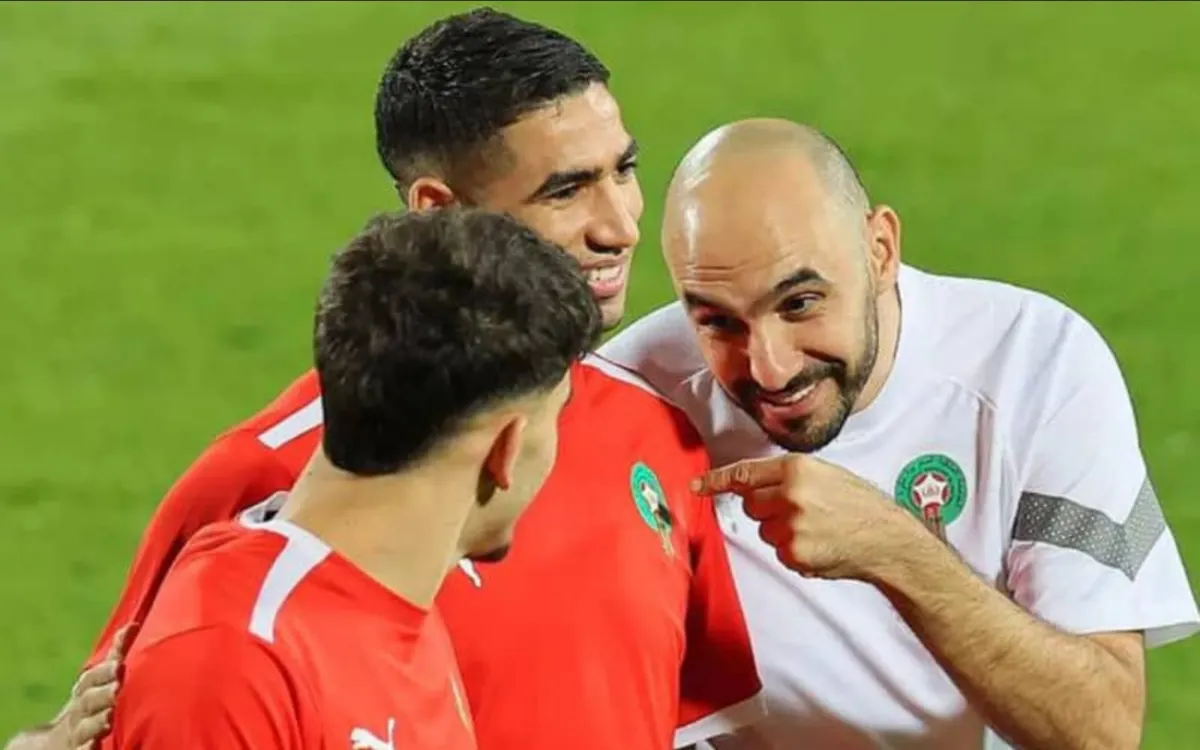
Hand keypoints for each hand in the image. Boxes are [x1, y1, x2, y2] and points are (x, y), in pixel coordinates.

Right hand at [56, 624, 136, 749]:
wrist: (55, 744)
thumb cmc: (88, 706)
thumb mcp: (98, 682)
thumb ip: (115, 655)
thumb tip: (133, 625)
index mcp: (84, 692)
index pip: (90, 679)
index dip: (102, 672)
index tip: (118, 665)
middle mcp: (78, 711)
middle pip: (87, 701)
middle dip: (101, 694)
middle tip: (116, 689)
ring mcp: (75, 734)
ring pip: (83, 728)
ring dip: (95, 722)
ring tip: (108, 718)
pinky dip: (85, 749)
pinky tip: (93, 745)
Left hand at [693, 453, 926, 580]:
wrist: (887, 539)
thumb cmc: (859, 504)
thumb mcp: (824, 474)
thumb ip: (788, 476)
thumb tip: (751, 484)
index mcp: (796, 468)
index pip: (745, 474)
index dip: (717, 482)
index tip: (695, 487)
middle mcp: (789, 494)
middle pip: (751, 505)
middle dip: (767, 509)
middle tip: (800, 511)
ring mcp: (791, 526)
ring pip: (764, 531)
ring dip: (782, 532)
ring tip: (816, 529)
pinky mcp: (795, 553)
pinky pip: (779, 553)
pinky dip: (794, 553)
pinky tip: (820, 546)